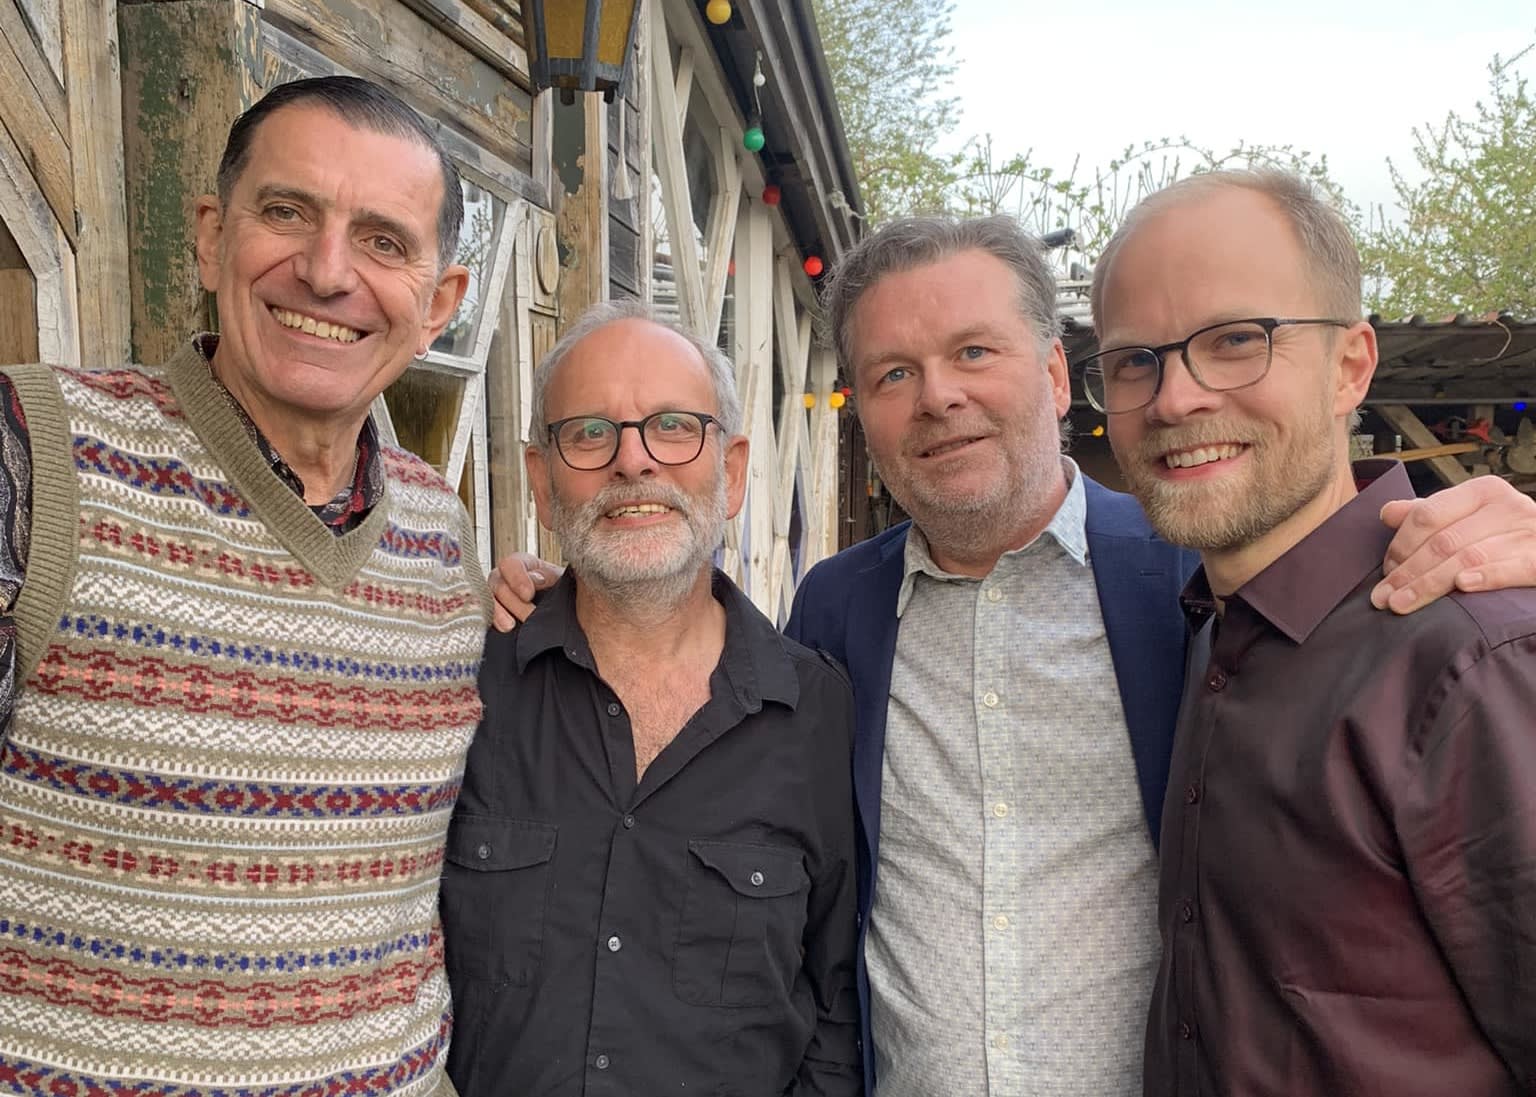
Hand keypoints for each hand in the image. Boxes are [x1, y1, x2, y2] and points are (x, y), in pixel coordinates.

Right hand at [491, 552, 562, 630]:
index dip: (516, 577)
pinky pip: (486, 618)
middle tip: (528, 615)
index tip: (528, 594)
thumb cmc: (569, 595)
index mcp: (527, 566)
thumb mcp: (563, 582)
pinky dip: (490, 623)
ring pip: (488, 600)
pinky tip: (502, 630)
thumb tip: (536, 579)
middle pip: (497, 583)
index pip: (511, 563)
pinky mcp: (497, 618)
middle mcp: (509, 580)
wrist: (573, 618)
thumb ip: (550, 576)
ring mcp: (501, 599)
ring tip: (509, 626)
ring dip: (497, 613)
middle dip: (513, 601)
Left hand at [1373, 476, 1535, 612]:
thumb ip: (1428, 515)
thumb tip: (1387, 513)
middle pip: (1443, 541)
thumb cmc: (1502, 534)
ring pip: (1467, 558)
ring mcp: (1528, 533)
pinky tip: (1462, 586)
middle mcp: (1507, 507)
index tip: (1385, 570)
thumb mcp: (1466, 517)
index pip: (1428, 514)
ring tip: (1401, 604)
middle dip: (1408, 572)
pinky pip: (1511, 569)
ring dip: (1429, 584)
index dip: (1400, 544)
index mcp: (1482, 492)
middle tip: (1383, 597)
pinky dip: (1486, 576)